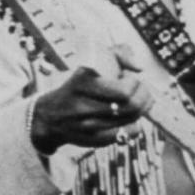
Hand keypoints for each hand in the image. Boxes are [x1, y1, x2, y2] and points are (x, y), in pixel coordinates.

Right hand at [30, 44, 153, 153]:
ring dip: (141, 109)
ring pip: (131, 120)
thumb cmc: (79, 85)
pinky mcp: (93, 140)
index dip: (135, 83)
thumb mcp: (92, 60)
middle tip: (141, 90)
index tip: (129, 77)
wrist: (50, 117)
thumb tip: (139, 67)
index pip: (124, 91)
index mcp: (83, 83)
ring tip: (136, 101)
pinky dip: (134, 126)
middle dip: (144, 96)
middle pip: (131, 106)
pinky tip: (129, 118)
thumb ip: (119, 53)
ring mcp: (88, 126)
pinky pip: (125, 135)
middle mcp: (83, 106)